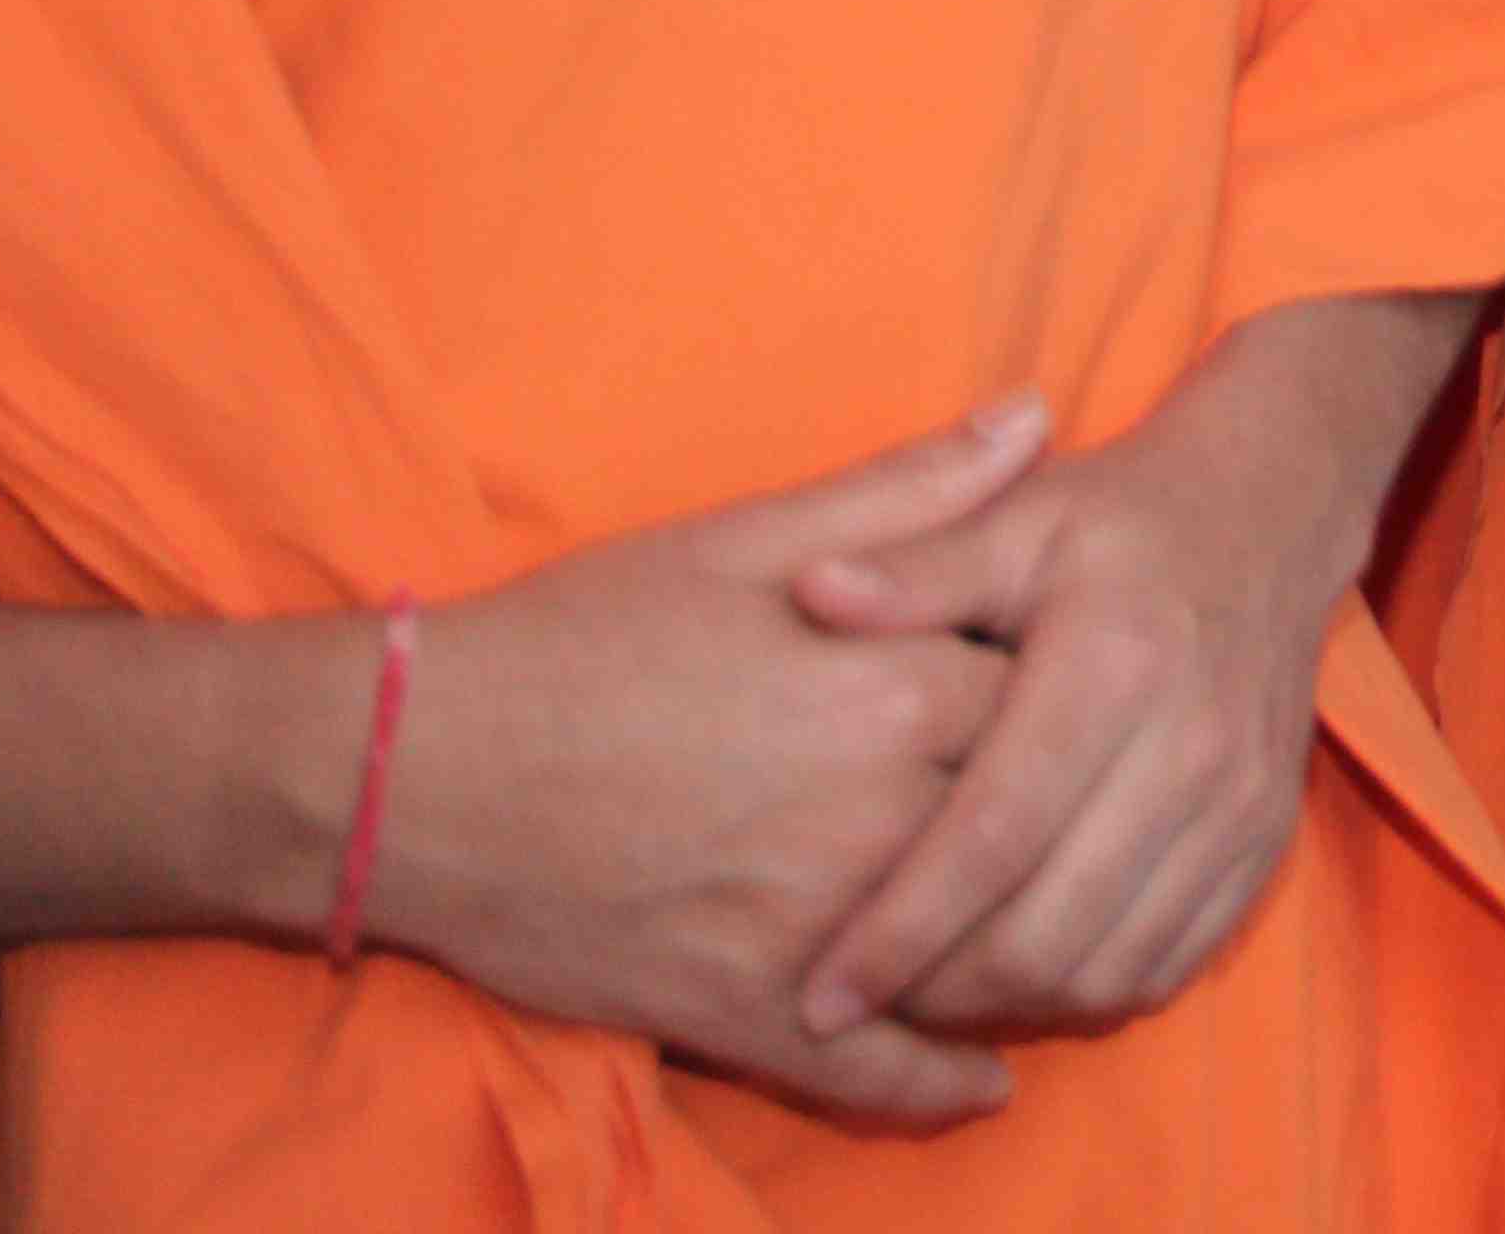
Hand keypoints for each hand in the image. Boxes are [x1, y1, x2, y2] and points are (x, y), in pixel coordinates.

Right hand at [361, 399, 1047, 1124]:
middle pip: (1033, 838)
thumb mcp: (746, 538)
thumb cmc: (580, 635)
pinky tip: (986, 1081)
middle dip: (1067, 840)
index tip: (1092, 709)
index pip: (1057, 706)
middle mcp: (876, 814)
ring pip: (972, 962)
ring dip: (1019, 961)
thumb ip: (910, 492)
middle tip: (1095, 837)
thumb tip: (1038, 419)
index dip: (1081, 710)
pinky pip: (876, 1073)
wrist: (410, 763)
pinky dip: (942, 1085)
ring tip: (1054, 948)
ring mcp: (814, 926)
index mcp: (893, 686)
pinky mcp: (741, 1012)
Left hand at [784, 303, 1457, 1046]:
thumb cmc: (1115, 525)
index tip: (817, 997)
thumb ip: (913, 569)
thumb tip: (810, 592)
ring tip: (928, 994)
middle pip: (1051, 929)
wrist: (1269, 518)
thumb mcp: (1012, 521)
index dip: (901, 930)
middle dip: (942, 991)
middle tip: (860, 1002)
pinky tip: (1021, 972)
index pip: (994, 836)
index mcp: (1112, 665)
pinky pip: (1171, 964)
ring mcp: (1238, 803)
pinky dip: (1087, 992)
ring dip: (1009, 1005)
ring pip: (1111, 968)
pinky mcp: (1264, 840)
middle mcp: (1189, 745)